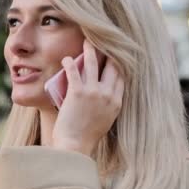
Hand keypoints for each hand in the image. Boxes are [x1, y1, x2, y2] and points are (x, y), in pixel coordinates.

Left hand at [52, 41, 123, 156]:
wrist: (75, 145)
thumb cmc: (87, 137)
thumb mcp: (106, 120)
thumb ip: (108, 106)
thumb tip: (105, 95)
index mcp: (116, 102)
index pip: (121, 77)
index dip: (118, 64)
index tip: (115, 55)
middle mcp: (108, 95)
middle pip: (112, 67)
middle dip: (108, 52)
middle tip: (103, 42)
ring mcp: (93, 93)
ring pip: (93, 64)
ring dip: (89, 50)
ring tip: (86, 42)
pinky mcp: (77, 93)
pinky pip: (74, 72)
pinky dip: (70, 62)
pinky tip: (67, 58)